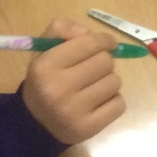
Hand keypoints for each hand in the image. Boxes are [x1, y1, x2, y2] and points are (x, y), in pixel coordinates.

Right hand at [21, 19, 125, 143]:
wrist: (37, 122)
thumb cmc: (46, 79)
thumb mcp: (45, 49)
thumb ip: (63, 29)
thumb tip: (90, 32)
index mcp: (45, 66)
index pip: (89, 43)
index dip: (104, 39)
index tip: (108, 43)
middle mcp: (57, 89)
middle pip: (105, 62)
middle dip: (103, 61)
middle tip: (94, 68)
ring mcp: (74, 111)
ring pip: (115, 82)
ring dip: (108, 81)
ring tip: (93, 86)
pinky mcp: (89, 128)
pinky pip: (119, 104)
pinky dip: (113, 101)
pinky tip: (98, 102)